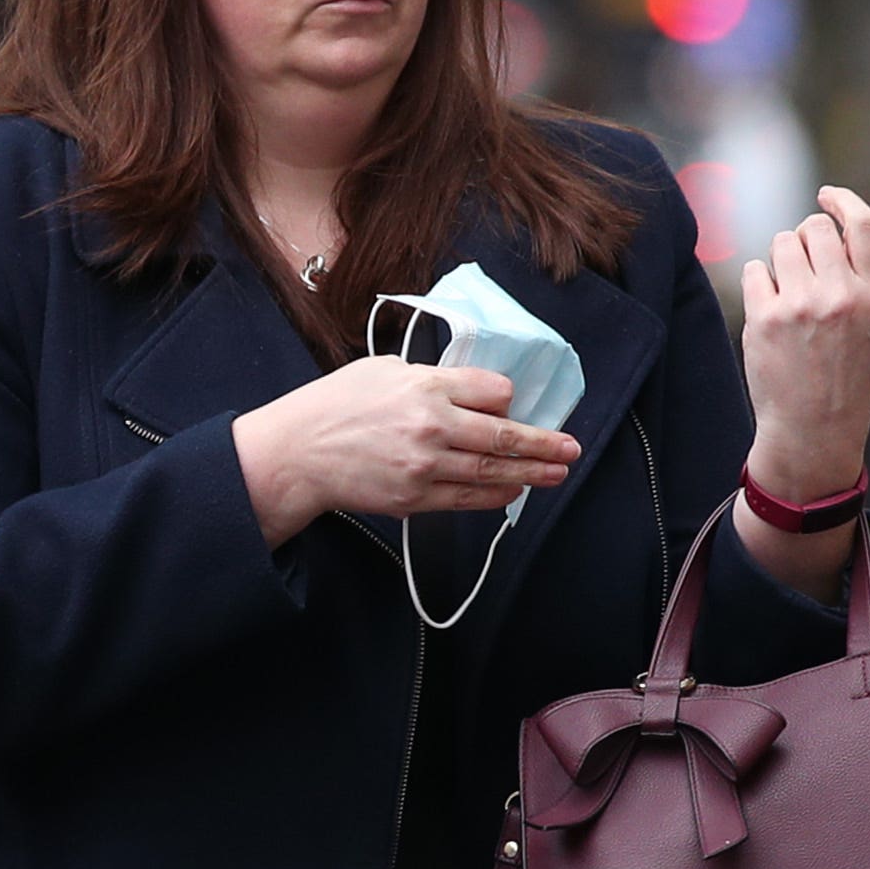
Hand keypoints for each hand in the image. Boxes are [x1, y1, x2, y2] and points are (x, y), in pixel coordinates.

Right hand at [232, 356, 581, 546]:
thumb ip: (432, 377)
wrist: (298, 453)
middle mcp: (431, 426)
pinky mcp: (415, 498)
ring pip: (492, 472)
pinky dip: (496, 496)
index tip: (512, 403)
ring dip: (531, 472)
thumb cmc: (336, 405)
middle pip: (502, 435)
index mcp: (424, 387)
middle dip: (542, 443)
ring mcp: (425, 466)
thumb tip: (474, 390)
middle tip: (571, 448)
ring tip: (558, 472)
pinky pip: (467, 499)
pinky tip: (515, 490)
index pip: (491, 391)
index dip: (507, 398)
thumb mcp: (384, 369)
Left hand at [739, 185, 869, 500]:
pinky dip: (760, 285)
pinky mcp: (764, 318)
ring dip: (781, 261)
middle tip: (804, 269)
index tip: (826, 196)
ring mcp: (800, 306)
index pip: (863, 224)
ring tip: (790, 297)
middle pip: (815, 227)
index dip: (843, 200)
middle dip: (806, 238)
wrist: (815, 428)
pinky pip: (755, 270)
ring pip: (781, 243)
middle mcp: (840, 295)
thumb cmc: (846, 371)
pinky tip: (771, 314)